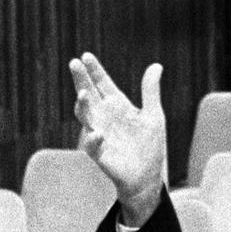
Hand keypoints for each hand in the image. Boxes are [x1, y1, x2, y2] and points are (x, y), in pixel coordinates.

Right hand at [68, 52, 166, 226]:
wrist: (147, 176)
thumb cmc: (149, 145)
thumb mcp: (153, 115)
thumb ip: (150, 91)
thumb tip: (156, 65)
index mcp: (117, 106)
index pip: (102, 84)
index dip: (94, 70)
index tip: (86, 56)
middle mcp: (104, 117)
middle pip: (89, 94)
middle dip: (81, 80)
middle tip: (74, 63)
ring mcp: (99, 133)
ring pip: (85, 116)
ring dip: (82, 106)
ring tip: (83, 93)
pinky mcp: (100, 154)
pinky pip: (93, 145)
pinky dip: (93, 139)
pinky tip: (97, 133)